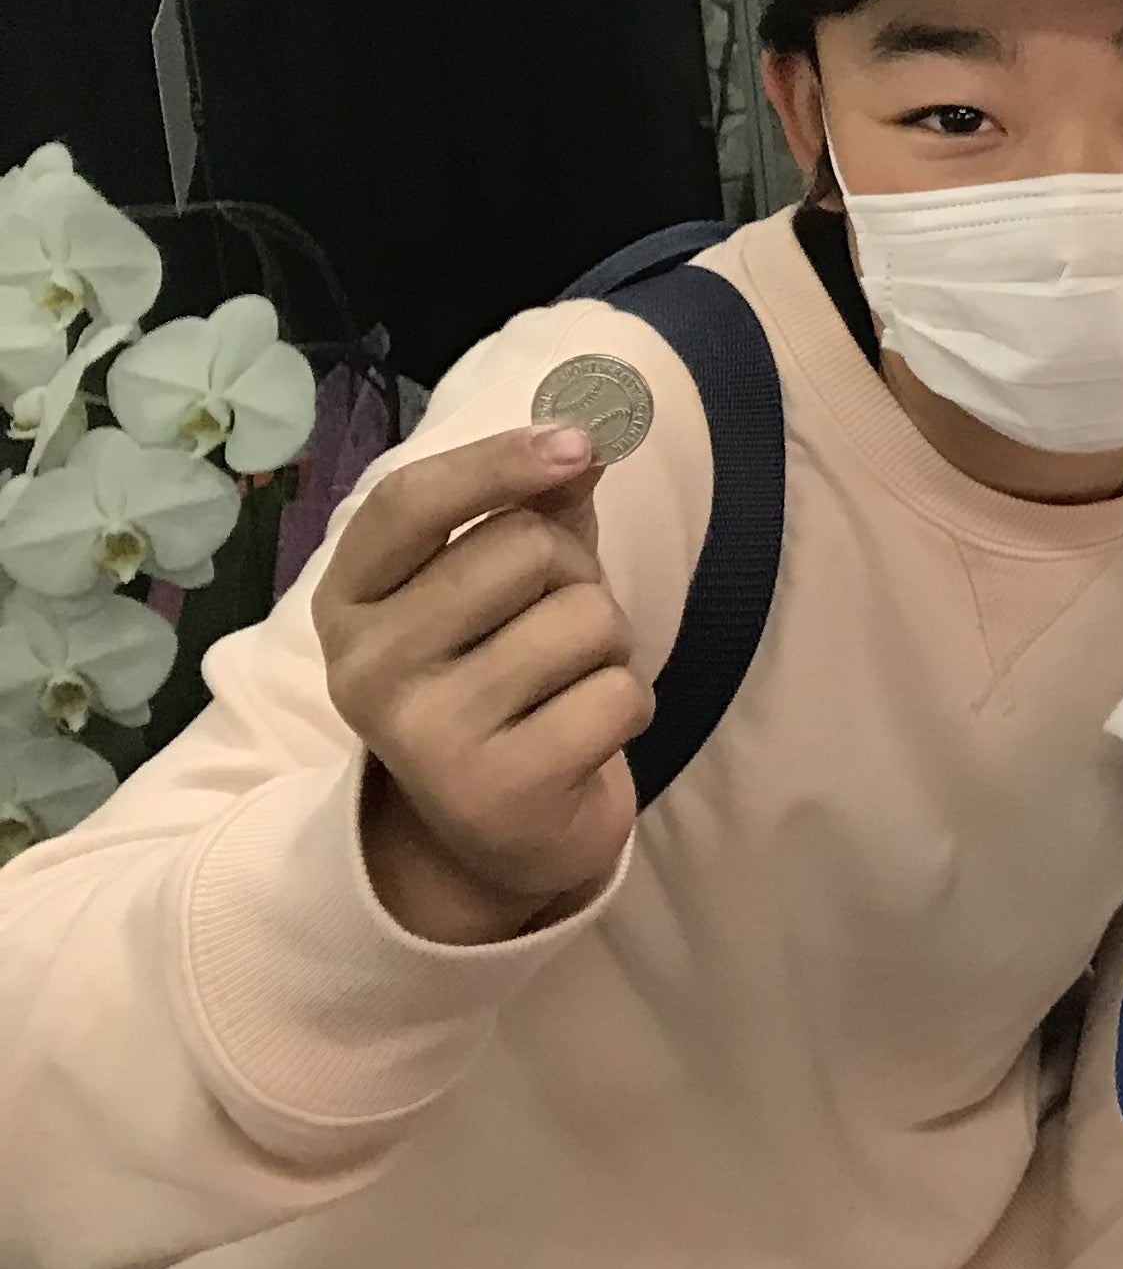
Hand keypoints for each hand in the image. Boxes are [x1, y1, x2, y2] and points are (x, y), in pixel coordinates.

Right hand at [317, 426, 648, 945]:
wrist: (494, 831)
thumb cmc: (504, 678)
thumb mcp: (508, 586)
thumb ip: (538, 507)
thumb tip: (587, 438)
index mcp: (350, 601)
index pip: (405, 502)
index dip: (497, 460)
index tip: (580, 442)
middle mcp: (365, 668)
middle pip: (526, 548)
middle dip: (578, 574)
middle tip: (557, 630)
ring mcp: (422, 736)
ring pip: (585, 618)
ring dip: (609, 644)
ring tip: (567, 686)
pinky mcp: (494, 792)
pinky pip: (617, 694)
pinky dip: (626, 706)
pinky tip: (580, 738)